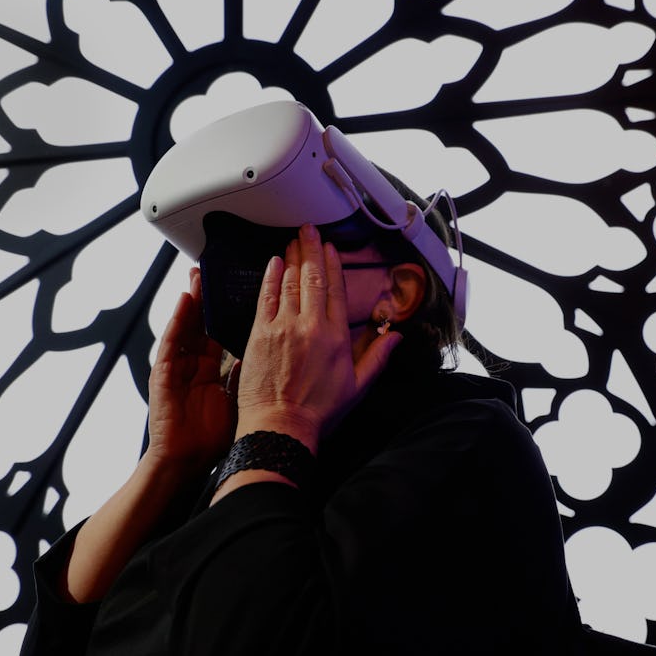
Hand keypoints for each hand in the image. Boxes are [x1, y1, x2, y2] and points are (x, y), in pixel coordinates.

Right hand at [147, 268, 236, 478]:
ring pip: (186, 324)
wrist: (185, 463)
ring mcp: (175, 366)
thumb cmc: (210, 439)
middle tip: (216, 268)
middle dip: (208, 296)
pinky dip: (178, 319)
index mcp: (209, 369)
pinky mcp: (162, 373)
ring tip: (198, 273)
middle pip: (202, 322)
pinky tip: (184, 299)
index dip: (227, 309)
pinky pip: (172, 341)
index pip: (220, 330)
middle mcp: (191, 363)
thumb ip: (243, 374)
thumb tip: (261, 354)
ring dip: (192, 299)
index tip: (237, 286)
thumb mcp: (235, 399)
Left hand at [235, 223, 401, 453]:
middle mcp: (311, 325)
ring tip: (294, 239)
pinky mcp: (260, 334)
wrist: (280, 427)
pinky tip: (274, 262)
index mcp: (336, 337)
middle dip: (312, 249)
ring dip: (293, 258)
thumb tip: (395, 335)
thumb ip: (377, 357)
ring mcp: (283, 327)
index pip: (336, 290)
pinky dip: (271, 277)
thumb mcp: (357, 387)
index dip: (333, 265)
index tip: (331, 248)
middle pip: (313, 278)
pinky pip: (266, 297)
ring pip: (290, 283)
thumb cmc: (318, 412)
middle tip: (309, 228)